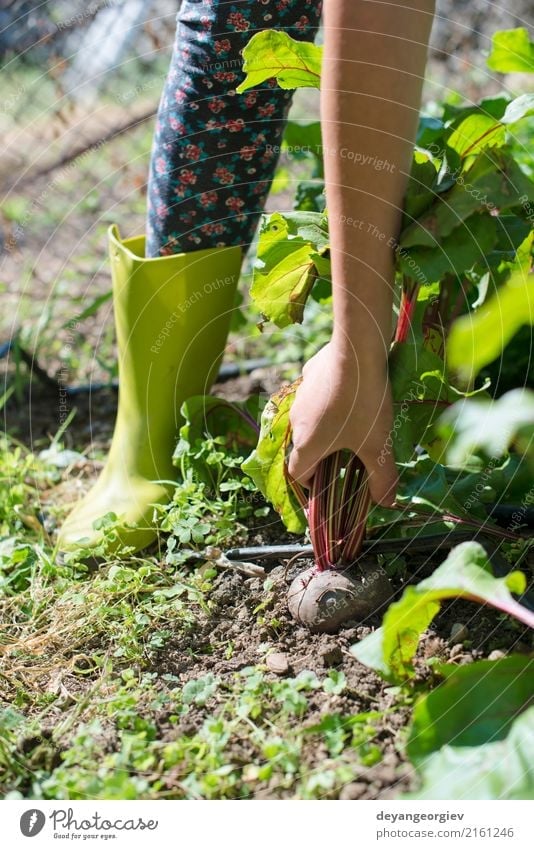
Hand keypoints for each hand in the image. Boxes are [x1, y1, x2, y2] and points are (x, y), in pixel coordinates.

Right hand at [288, 341, 397, 505]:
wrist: (357, 348)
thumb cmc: (364, 403)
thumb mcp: (378, 445)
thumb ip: (382, 478)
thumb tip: (386, 504)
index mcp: (307, 444)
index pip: (298, 473)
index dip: (312, 485)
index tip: (329, 485)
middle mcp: (297, 421)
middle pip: (306, 446)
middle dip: (326, 454)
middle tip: (352, 455)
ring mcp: (301, 394)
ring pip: (312, 418)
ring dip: (329, 425)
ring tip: (357, 421)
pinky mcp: (311, 372)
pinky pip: (318, 393)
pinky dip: (332, 398)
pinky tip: (354, 391)